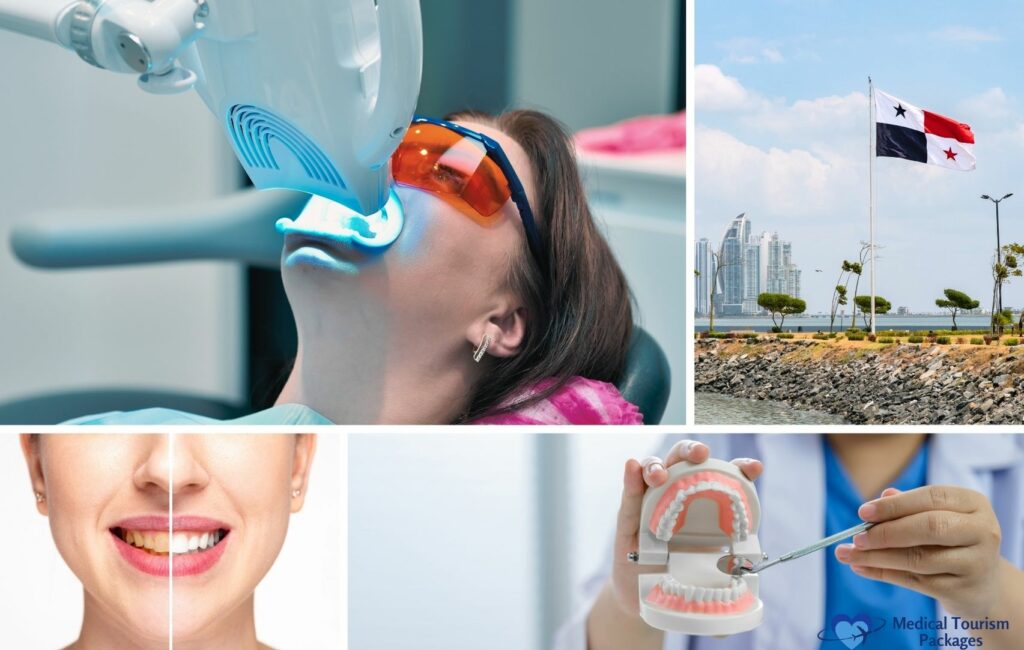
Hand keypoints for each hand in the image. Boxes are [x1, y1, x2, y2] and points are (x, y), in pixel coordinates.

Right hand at [609, 440, 763, 616]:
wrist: (642, 596)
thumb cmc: (678, 579)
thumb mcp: (707, 578)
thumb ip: (726, 575)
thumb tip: (744, 578)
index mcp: (704, 504)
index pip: (722, 477)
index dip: (739, 468)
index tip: (754, 469)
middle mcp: (677, 495)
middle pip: (683, 461)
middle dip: (692, 451)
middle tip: (701, 455)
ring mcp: (651, 501)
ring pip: (653, 470)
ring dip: (656, 466)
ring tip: (658, 476)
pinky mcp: (629, 514)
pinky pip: (630, 492)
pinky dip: (631, 477)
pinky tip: (631, 467)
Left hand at [835, 485, 1002, 616]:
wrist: (983, 585)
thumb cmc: (951, 541)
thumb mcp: (937, 516)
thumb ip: (909, 507)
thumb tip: (878, 500)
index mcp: (974, 504)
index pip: (931, 497)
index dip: (895, 505)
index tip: (863, 512)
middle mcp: (982, 531)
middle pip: (930, 527)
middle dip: (887, 532)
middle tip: (856, 537)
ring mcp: (976, 563)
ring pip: (918, 558)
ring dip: (877, 556)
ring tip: (847, 554)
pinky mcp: (963, 590)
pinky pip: (915, 581)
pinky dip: (883, 573)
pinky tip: (860, 567)